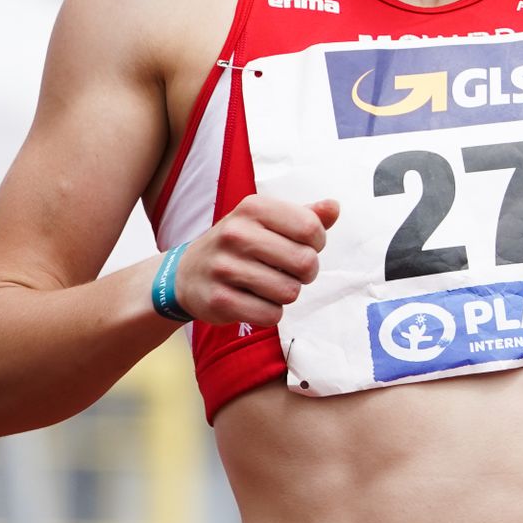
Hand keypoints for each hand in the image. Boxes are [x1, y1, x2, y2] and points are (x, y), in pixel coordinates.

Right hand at [177, 195, 338, 328]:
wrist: (187, 273)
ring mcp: (224, 267)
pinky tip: (254, 300)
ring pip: (290, 292)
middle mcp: (235, 233)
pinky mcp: (219, 300)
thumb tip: (334, 207)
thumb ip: (305, 215)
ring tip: (268, 284)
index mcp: (252, 208)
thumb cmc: (239, 245)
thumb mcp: (266, 222)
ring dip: (286, 293)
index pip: (310, 227)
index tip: (302, 246)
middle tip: (288, 270)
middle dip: (305, 272)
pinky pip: (271, 315)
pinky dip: (270, 312)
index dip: (317, 243)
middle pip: (305, 262)